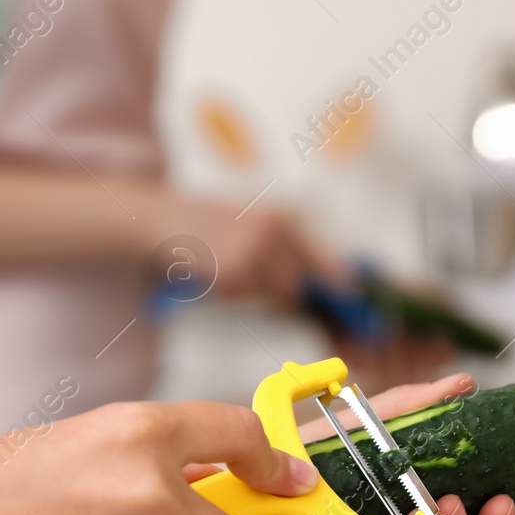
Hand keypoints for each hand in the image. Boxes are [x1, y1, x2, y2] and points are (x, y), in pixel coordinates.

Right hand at [166, 197, 333, 303]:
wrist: (164, 218)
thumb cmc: (208, 221)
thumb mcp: (251, 219)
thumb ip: (284, 245)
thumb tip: (317, 277)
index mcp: (279, 219)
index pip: (318, 256)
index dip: (336, 279)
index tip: (349, 294)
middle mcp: (271, 234)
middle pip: (297, 283)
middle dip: (285, 291)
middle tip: (253, 277)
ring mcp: (252, 254)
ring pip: (272, 294)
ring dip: (255, 290)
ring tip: (230, 265)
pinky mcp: (232, 273)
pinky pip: (244, 297)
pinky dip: (232, 291)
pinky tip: (215, 270)